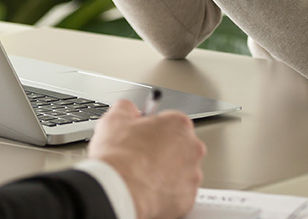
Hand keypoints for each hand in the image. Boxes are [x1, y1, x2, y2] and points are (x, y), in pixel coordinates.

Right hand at [88, 99, 205, 218]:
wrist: (119, 190)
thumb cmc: (120, 156)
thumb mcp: (115, 117)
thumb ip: (128, 108)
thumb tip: (129, 110)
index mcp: (179, 125)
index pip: (172, 121)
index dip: (155, 128)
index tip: (145, 134)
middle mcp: (192, 149)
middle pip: (180, 146)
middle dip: (164, 150)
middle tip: (143, 154)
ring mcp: (192, 176)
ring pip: (181, 171)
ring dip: (166, 172)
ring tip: (143, 174)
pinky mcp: (187, 200)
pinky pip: (178, 193)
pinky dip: (166, 192)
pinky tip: (148, 189)